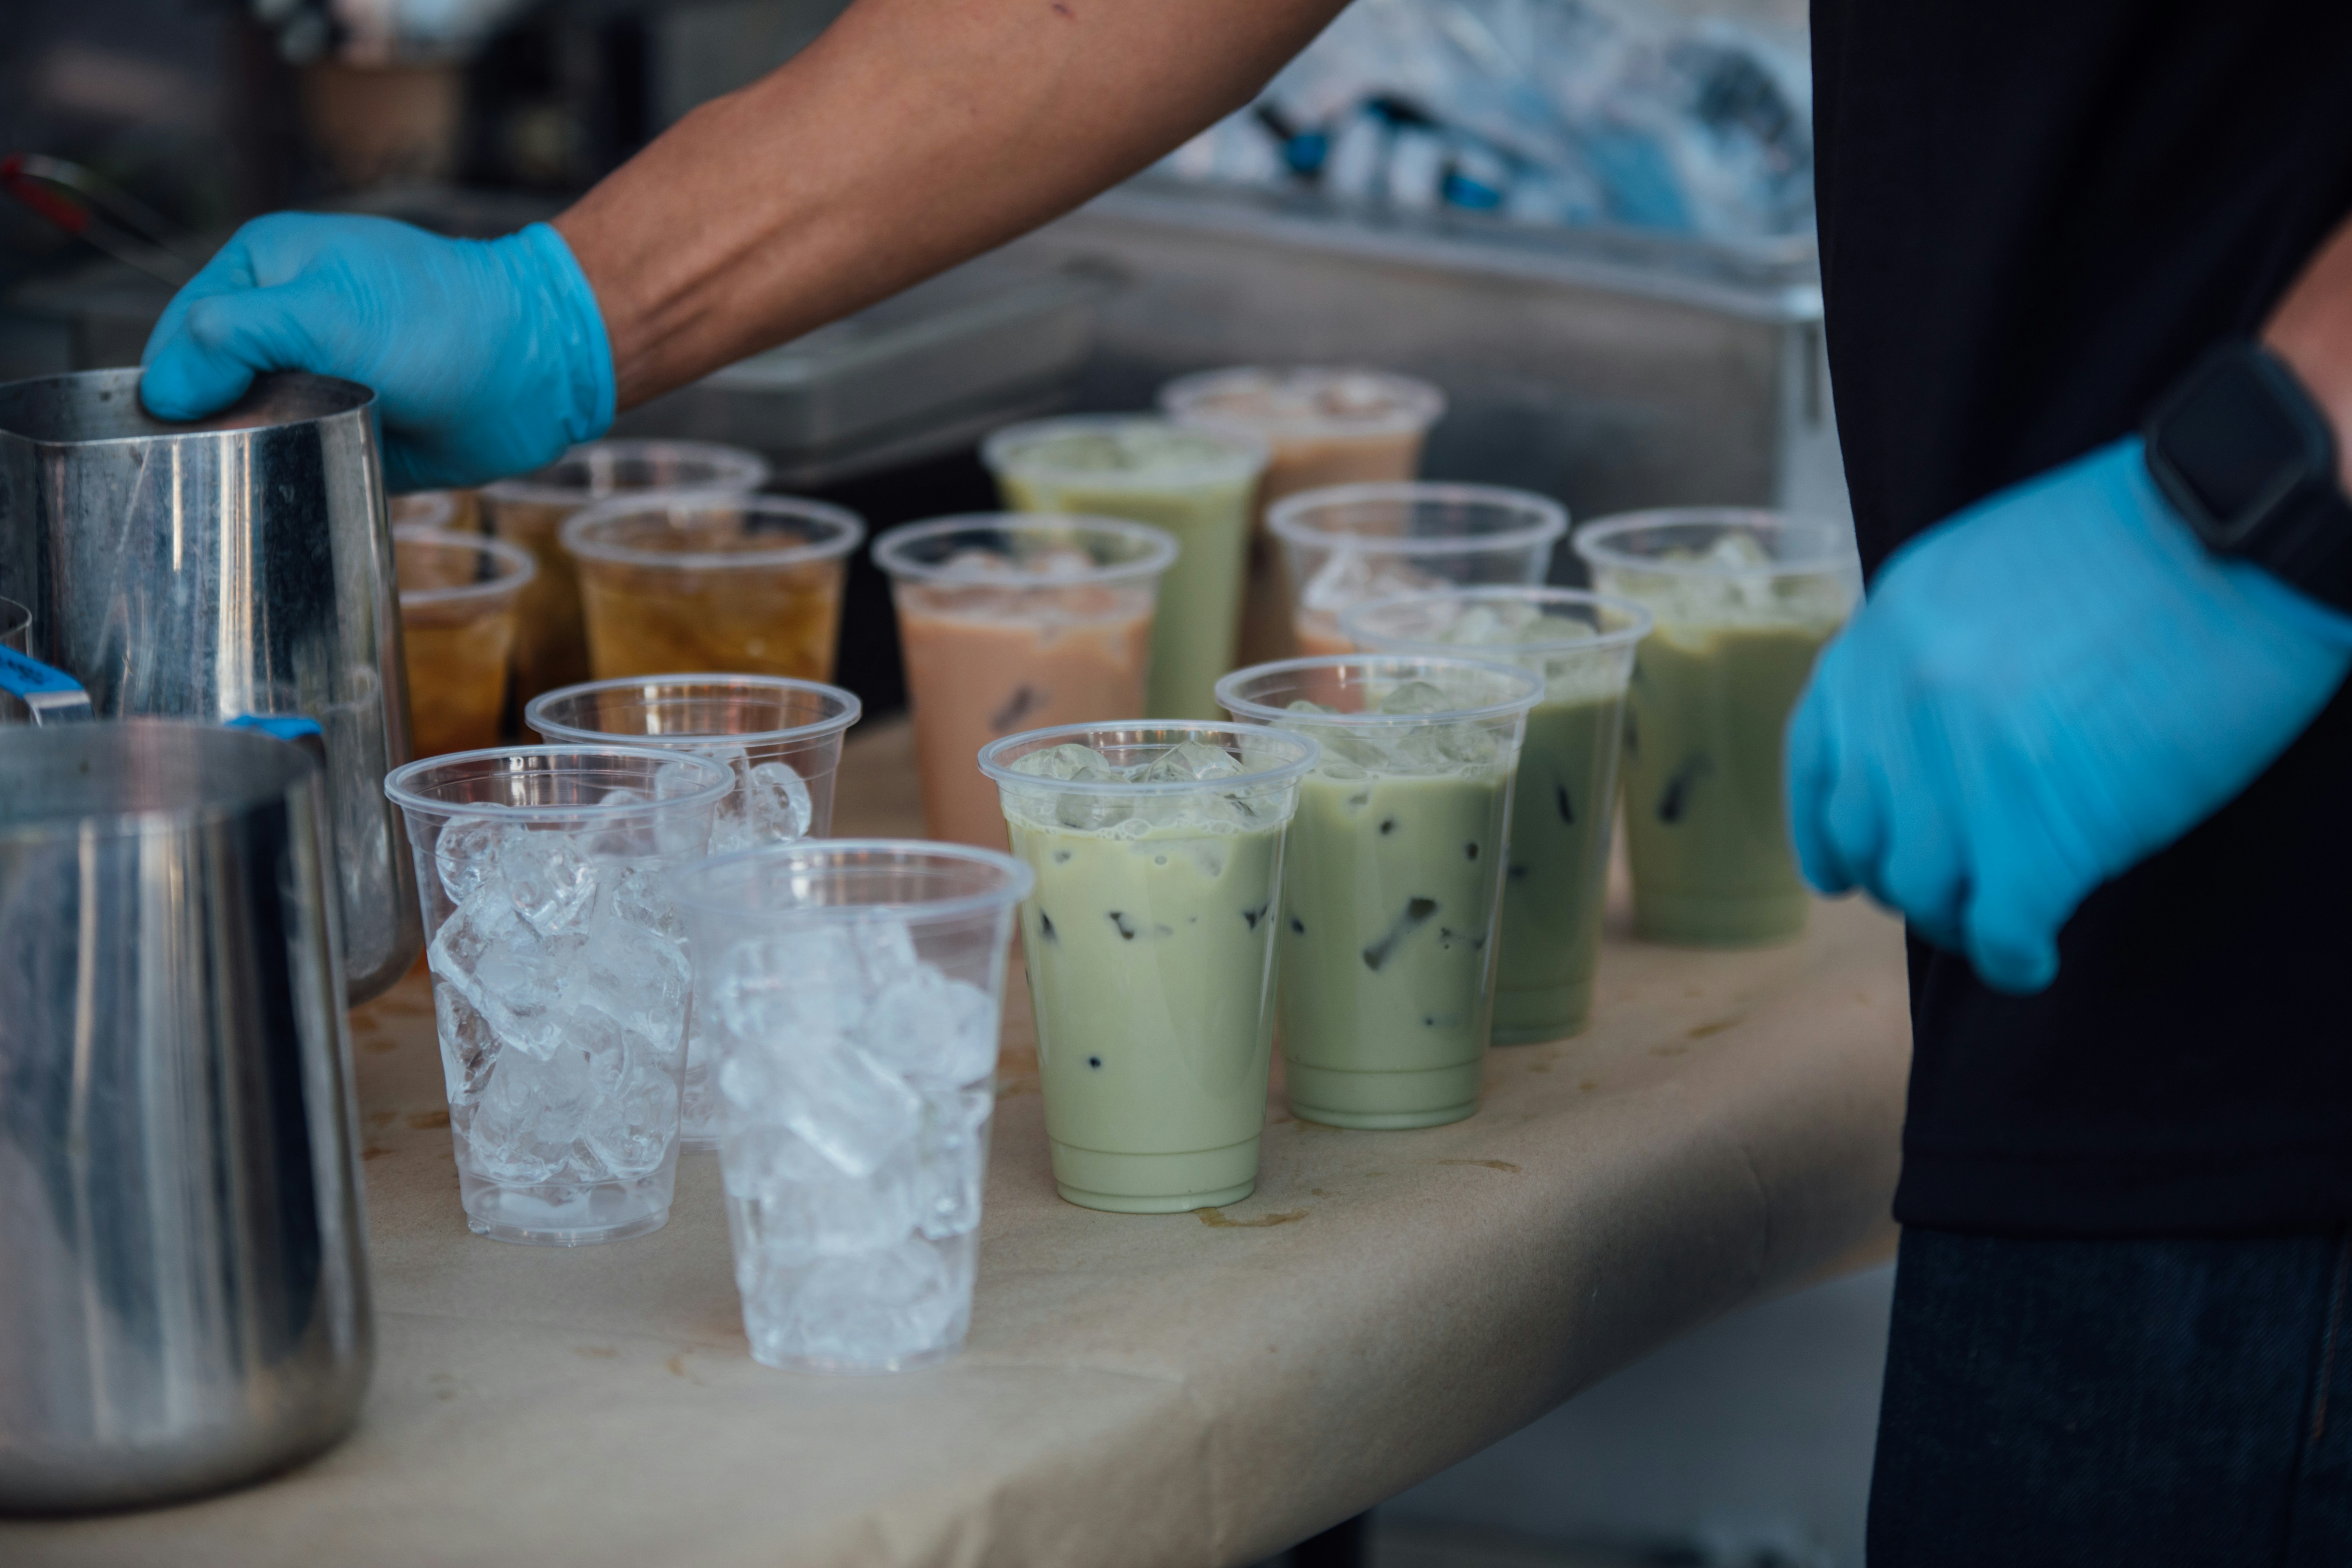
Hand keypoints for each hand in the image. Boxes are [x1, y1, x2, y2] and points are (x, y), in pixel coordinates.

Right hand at [140, 214, 612, 492]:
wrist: (536, 367)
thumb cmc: (441, 321)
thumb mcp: (325, 311)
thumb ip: (236, 337)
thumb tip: (162, 389)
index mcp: (261, 274)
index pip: (180, 336)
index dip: (169, 388)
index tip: (169, 437)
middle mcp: (282, 323)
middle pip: (210, 388)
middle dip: (209, 428)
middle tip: (211, 473)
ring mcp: (316, 377)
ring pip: (252, 428)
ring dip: (253, 457)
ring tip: (255, 486)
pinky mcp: (348, 425)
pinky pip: (301, 457)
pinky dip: (295, 476)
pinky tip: (290, 495)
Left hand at [1785, 436, 2351, 993]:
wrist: (2230, 536)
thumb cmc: (2129, 548)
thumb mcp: (1977, 579)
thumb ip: (1929, 659)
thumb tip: (1916, 747)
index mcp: (1881, 641)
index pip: (1817, 762)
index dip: (1827, 830)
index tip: (1844, 869)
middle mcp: (1899, 708)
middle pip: (1869, 838)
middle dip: (1905, 878)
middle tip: (1957, 892)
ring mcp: (1964, 772)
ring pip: (1922, 892)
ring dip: (1959, 920)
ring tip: (2004, 921)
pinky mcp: (2041, 832)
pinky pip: (1997, 930)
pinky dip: (2011, 960)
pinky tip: (2034, 959)